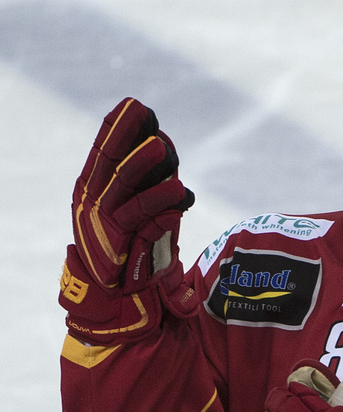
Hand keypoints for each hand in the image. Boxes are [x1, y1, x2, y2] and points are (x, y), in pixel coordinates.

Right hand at [60, 97, 197, 340]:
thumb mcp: (138, 217)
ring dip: (143, 164)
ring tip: (163, 148)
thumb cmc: (132, 258)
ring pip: (123, 185)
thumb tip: (164, 150)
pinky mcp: (120, 245)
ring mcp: (104, 224)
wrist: (119, 305)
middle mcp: (92, 204)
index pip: (102, 153)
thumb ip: (147, 188)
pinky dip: (163, 202)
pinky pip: (142, 217)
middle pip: (108, 162)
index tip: (133, 106)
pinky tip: (182, 192)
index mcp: (92, 193)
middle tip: (143, 111)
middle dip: (124, 134)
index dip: (116, 129)